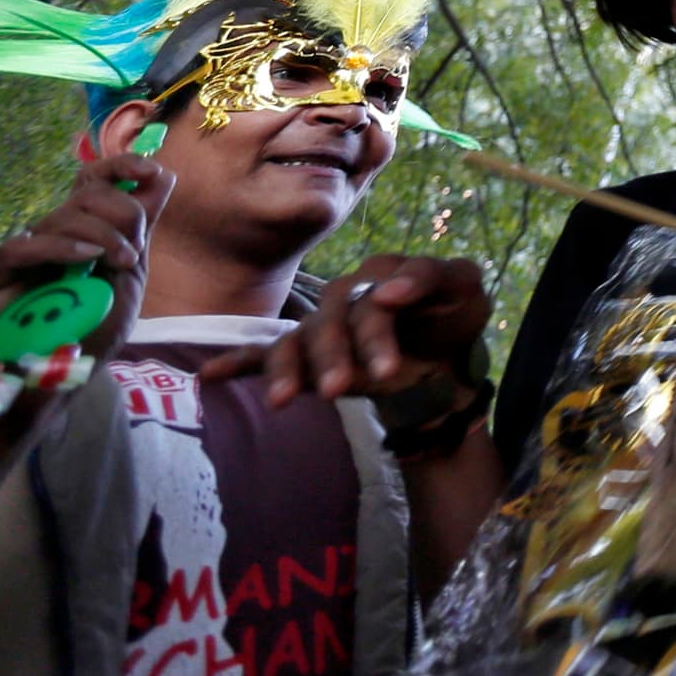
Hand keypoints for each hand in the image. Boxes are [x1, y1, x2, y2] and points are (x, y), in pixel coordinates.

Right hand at [0, 149, 167, 363]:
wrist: (51, 387)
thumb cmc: (88, 337)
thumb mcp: (127, 281)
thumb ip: (139, 232)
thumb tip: (163, 176)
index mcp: (80, 236)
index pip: (92, 182)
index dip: (121, 167)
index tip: (152, 171)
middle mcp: (49, 239)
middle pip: (84, 195)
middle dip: (120, 213)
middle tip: (131, 252)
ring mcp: (19, 257)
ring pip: (60, 217)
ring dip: (101, 235)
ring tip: (120, 263)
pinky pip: (22, 247)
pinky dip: (61, 247)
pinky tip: (87, 259)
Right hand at [205, 255, 489, 410]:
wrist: (448, 356)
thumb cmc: (454, 314)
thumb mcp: (465, 288)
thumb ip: (433, 278)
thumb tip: (387, 291)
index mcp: (380, 275)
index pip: (371, 300)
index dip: (376, 329)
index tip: (385, 365)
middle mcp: (344, 300)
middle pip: (330, 323)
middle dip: (333, 356)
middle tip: (339, 389)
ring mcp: (323, 330)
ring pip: (295, 343)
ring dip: (287, 369)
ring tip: (283, 400)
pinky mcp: (310, 360)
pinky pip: (265, 356)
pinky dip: (239, 363)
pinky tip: (210, 375)